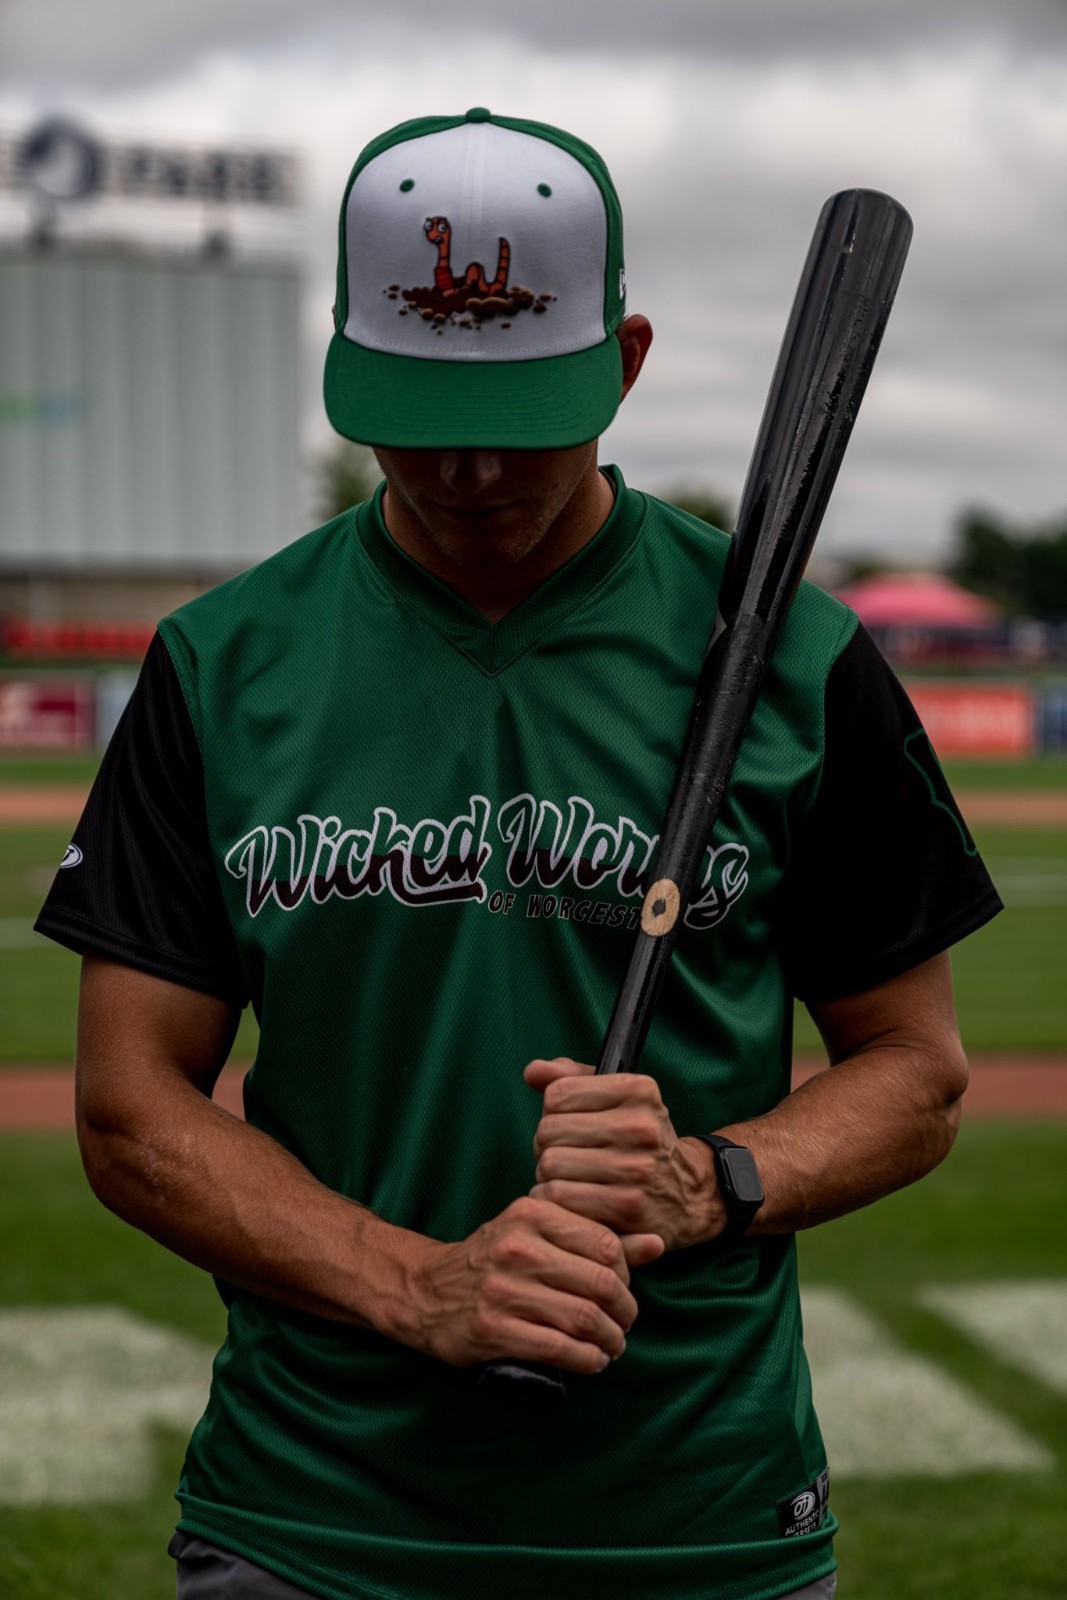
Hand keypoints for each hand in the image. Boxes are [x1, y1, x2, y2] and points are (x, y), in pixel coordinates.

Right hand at [401, 1195, 663, 1373]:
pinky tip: (592, 1361)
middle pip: (600, 1283)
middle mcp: (518, 1247)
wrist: (427, 1291)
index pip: (606, 1244)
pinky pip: (559, 1348)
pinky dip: (587, 1360)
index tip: (622, 1291)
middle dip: (624, 1312)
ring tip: (612, 1346)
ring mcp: (502, 1289)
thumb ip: (596, 1237)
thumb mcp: (539, 1234)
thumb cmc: (495, 1260)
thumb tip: (658, 1242)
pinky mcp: (492, 1329)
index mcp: (532, 1213)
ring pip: (584, 1318)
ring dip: (610, 1341)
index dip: (626, 1274)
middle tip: (624, 1325)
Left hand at [525, 1057, 726, 1250]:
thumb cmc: (638, 1141)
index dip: (553, 1112)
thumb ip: (570, 1078)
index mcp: (638, 1090)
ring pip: (549, 1165)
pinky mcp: (627, 1207)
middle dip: (546, 1146)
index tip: (571, 1124)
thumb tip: (532, 1072)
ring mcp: (635, 1169)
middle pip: (548, 1131)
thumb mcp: (617, 1099)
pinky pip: (559, 1198)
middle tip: (568, 1156)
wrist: (688, 1196)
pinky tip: (572, 1200)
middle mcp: (640, 1126)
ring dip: (548, 1176)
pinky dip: (554, 1200)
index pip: (557, 1094)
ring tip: (571, 1178)